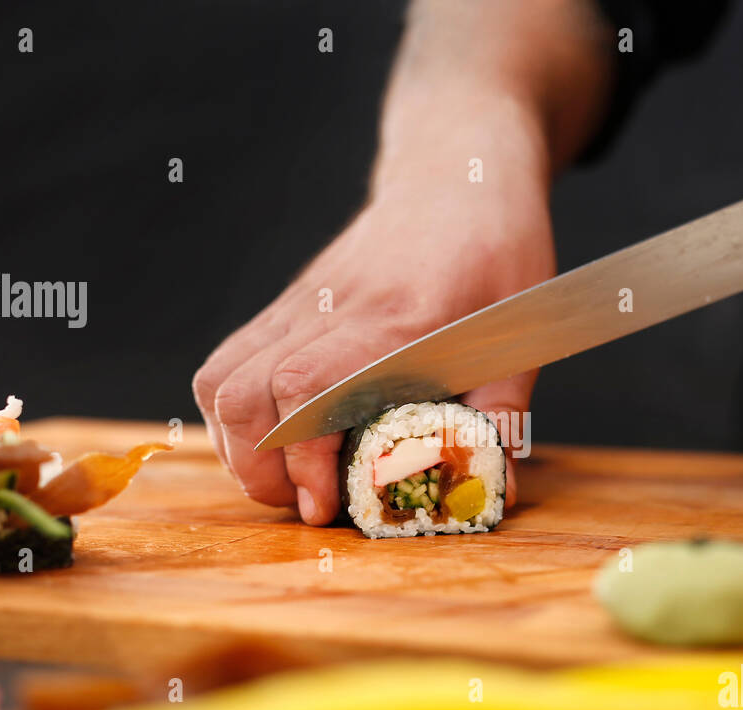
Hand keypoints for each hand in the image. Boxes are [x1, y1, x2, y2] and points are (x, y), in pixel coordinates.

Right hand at [192, 127, 554, 524]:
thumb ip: (503, 414)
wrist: (456, 171)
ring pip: (221, 380)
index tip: (322, 502)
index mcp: (392, 317)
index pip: (305, 385)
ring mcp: (298, 304)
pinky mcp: (285, 307)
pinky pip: (228, 363)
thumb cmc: (495, 248)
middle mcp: (329, 309)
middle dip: (259, 470)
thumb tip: (495, 491)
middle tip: (308, 504)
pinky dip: (234, 416)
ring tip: (286, 480)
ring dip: (238, 447)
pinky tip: (275, 440)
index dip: (300, 456)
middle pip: (243, 393)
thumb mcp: (521, 331)